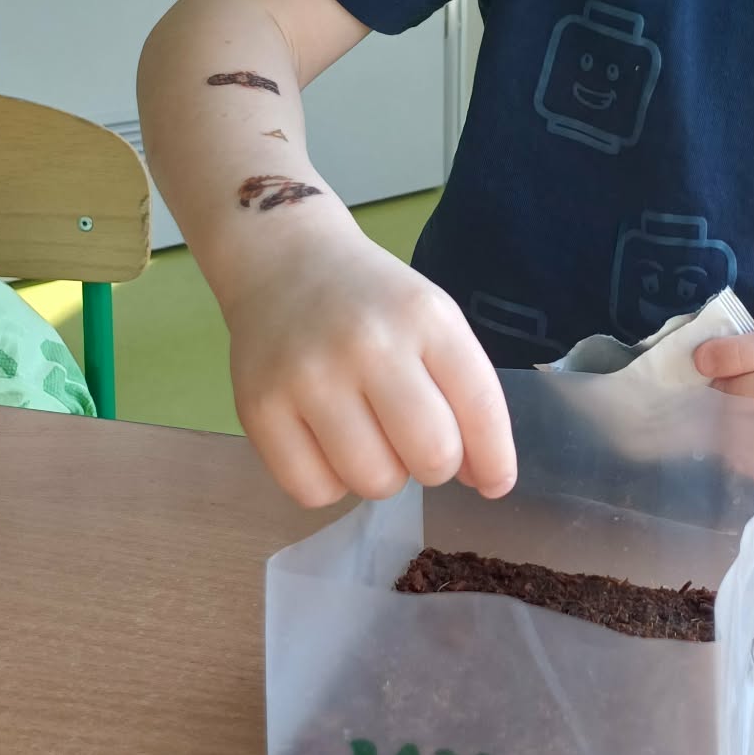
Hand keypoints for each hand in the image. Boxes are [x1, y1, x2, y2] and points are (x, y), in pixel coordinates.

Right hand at [223, 222, 515, 509]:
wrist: (283, 262)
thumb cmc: (371, 301)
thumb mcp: (432, 321)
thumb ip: (465, 392)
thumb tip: (483, 478)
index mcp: (425, 316)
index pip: (480, 408)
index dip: (496, 460)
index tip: (494, 483)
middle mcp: (368, 343)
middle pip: (432, 456)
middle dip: (436, 465)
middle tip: (415, 441)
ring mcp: (308, 376)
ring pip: (375, 482)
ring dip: (382, 475)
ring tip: (368, 434)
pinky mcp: (258, 408)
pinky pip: (314, 492)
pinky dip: (330, 483)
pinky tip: (327, 444)